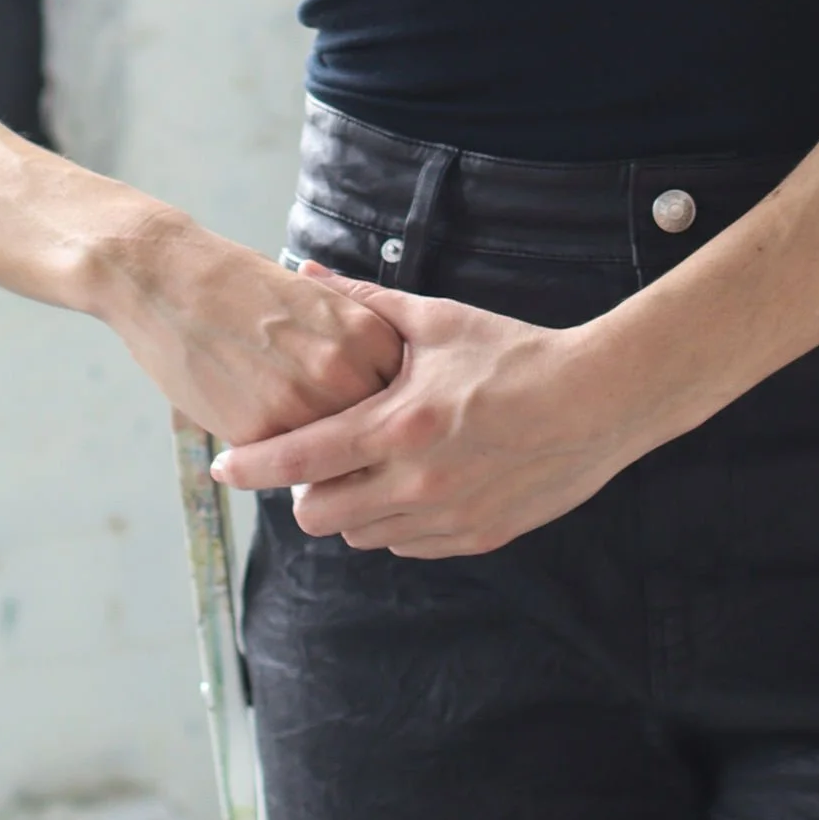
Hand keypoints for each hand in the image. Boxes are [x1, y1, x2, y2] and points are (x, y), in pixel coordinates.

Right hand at [98, 212, 403, 445]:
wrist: (172, 280)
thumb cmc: (244, 287)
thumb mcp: (318, 302)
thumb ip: (355, 346)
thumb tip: (384, 396)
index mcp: (366, 334)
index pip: (404, 397)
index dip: (390, 415)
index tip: (382, 425)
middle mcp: (343, 371)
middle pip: (377, 436)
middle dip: (364, 448)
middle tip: (352, 456)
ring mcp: (302, 405)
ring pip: (334, 459)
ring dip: (327, 466)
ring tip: (314, 461)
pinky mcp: (260, 433)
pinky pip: (287, 466)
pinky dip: (282, 465)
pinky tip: (270, 450)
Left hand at [209, 271, 646, 556]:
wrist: (596, 402)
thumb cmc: (515, 353)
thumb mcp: (437, 320)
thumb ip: (365, 302)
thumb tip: (308, 274)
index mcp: (399, 425)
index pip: (300, 459)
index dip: (252, 466)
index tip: (221, 467)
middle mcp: (416, 482)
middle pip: (320, 514)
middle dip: (305, 491)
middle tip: (320, 457)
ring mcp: (446, 519)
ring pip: (362, 534)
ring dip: (353, 506)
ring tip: (372, 464)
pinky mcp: (475, 539)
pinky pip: (408, 545)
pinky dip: (396, 520)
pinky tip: (414, 482)